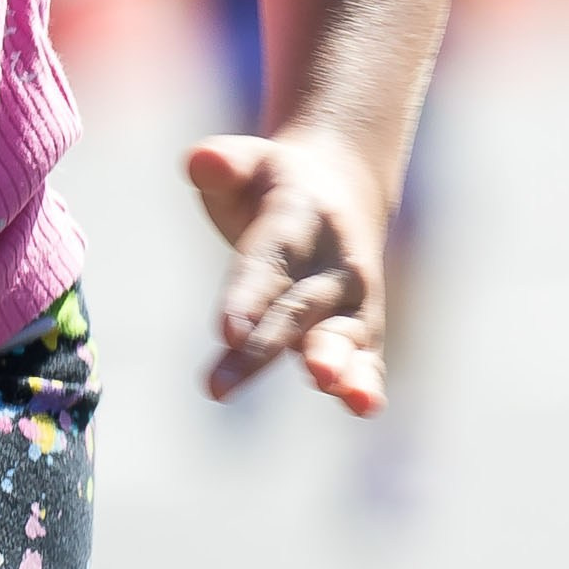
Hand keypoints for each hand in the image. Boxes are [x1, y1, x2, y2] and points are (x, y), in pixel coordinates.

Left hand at [185, 126, 388, 415]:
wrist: (340, 190)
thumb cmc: (270, 183)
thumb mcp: (245, 161)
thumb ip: (222, 164)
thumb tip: (201, 161)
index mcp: (299, 216)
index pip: (268, 259)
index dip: (248, 293)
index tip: (225, 330)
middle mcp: (333, 260)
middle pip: (295, 307)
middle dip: (268, 341)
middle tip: (238, 367)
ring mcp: (352, 299)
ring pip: (339, 336)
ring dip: (333, 362)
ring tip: (322, 380)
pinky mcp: (361, 332)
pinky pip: (366, 359)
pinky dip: (366, 383)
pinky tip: (363, 407)